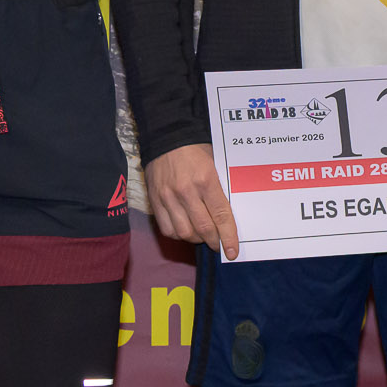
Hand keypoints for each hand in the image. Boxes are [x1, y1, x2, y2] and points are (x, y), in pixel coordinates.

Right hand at [145, 145, 238, 259]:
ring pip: (184, 233)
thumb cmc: (194, 148)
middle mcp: (186, 191)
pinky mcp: (154, 200)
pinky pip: (167, 229)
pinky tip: (185, 229)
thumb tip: (226, 216)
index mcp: (205, 180)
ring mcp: (168, 197)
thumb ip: (218, 189)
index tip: (232, 252)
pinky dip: (178, 235)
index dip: (228, 237)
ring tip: (202, 235)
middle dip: (213, 241)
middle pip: (203, 228)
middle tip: (218, 244)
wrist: (166, 134)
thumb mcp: (214, 163)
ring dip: (196, 239)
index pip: (220, 216)